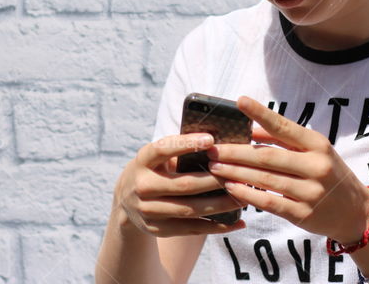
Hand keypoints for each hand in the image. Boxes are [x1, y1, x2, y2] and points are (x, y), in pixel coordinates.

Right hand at [113, 132, 247, 237]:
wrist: (126, 200)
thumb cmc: (153, 169)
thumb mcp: (156, 157)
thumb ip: (178, 150)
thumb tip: (217, 143)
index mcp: (143, 161)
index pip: (162, 149)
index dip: (186, 144)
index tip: (211, 139)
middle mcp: (142, 186)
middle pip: (183, 184)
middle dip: (214, 180)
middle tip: (238, 175)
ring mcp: (148, 210)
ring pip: (189, 209)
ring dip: (219, 205)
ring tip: (242, 197)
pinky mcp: (157, 229)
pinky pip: (191, 229)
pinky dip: (216, 227)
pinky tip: (237, 222)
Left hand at [205, 95, 368, 243]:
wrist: (356, 212)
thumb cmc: (328, 173)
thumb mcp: (315, 150)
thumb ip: (284, 140)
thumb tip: (250, 129)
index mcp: (317, 144)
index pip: (284, 126)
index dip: (261, 113)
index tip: (240, 101)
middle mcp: (315, 166)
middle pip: (267, 156)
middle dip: (235, 152)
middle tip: (211, 149)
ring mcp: (310, 192)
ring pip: (265, 179)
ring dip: (235, 173)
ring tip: (214, 167)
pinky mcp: (303, 214)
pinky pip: (269, 202)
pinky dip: (248, 195)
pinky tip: (231, 188)